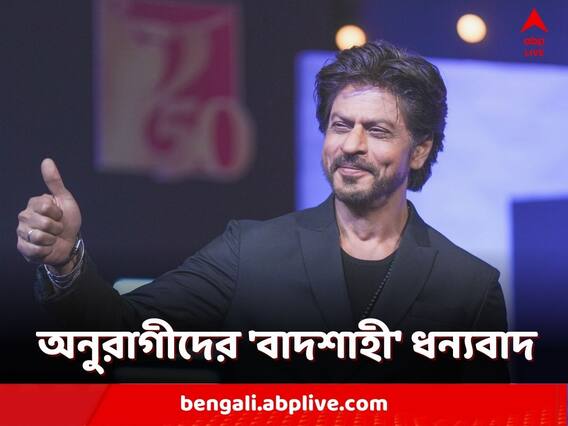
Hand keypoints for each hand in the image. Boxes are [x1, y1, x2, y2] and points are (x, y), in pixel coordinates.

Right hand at [17, 159, 81, 273]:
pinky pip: (35, 250)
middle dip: (56, 227)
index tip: (60, 215)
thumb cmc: (68, 220)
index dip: (58, 213)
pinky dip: (46, 250)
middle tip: (57, 228)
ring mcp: (21, 233)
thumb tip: (46, 160)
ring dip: (52, 239)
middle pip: (42, 223)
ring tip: (52, 238)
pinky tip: (47, 247)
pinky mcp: (22, 248)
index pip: (45, 206)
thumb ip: (54, 181)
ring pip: (38, 237)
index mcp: (33, 204)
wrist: (70, 243)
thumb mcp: (65, 200)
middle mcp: (24, 217)